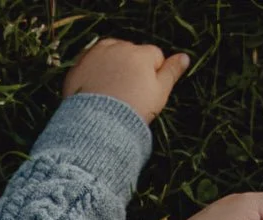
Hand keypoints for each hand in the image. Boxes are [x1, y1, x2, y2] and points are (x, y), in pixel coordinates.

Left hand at [62, 38, 189, 124]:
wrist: (96, 127)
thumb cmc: (132, 112)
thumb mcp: (159, 94)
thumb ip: (171, 72)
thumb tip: (184, 57)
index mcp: (142, 54)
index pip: (153, 57)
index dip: (151, 76)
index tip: (143, 94)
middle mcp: (119, 48)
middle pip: (130, 54)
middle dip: (130, 69)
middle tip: (124, 96)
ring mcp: (96, 56)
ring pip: (109, 56)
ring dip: (110, 67)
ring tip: (108, 93)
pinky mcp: (77, 67)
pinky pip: (88, 65)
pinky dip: (91, 74)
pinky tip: (92, 91)